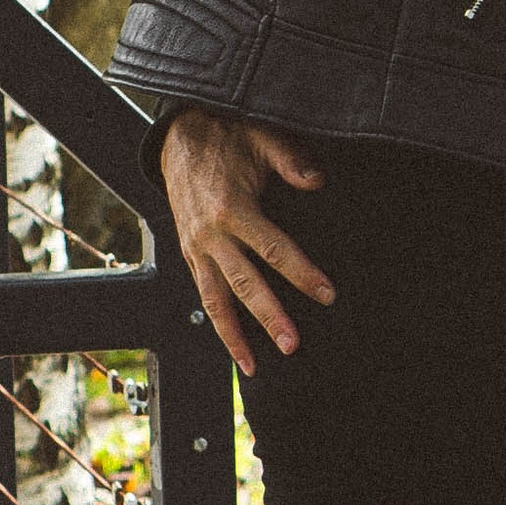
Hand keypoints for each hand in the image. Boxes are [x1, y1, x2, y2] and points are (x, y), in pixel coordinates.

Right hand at [157, 106, 331, 377]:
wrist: (179, 138)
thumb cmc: (227, 137)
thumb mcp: (261, 138)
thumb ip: (290, 160)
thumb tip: (317, 181)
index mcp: (233, 208)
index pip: (274, 248)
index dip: (301, 273)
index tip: (327, 294)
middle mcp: (211, 235)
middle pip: (244, 284)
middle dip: (269, 317)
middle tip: (293, 345)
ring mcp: (197, 248)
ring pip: (215, 300)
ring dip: (235, 336)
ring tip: (254, 367)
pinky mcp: (189, 253)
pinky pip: (204, 294)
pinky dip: (218, 322)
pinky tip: (235, 344)